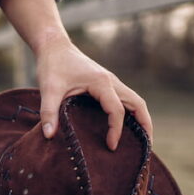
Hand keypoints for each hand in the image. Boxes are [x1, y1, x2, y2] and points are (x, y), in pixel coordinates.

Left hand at [0, 0, 152, 150]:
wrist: (53, 46)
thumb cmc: (52, 65)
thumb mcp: (48, 89)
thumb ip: (48, 112)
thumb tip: (48, 136)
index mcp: (101, 82)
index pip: (117, 110)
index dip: (116, 130)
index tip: (111, 146)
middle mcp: (111, 81)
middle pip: (138, 104)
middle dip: (145, 125)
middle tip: (145, 148)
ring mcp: (111, 81)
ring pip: (135, 101)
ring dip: (141, 118)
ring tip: (142, 140)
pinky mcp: (106, 83)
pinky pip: (125, 99)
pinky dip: (131, 113)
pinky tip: (126, 127)